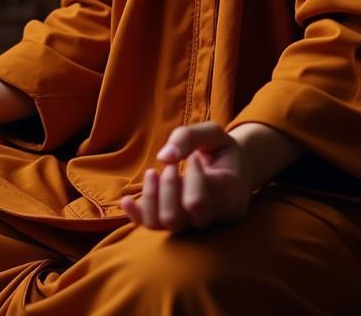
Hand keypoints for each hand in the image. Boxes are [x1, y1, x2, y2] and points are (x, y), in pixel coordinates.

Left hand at [118, 122, 253, 232]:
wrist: (233, 171)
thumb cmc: (222, 150)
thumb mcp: (213, 133)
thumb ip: (190, 137)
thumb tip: (162, 157)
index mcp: (228, 196)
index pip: (197, 202)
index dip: (189, 178)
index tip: (193, 157)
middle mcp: (211, 217)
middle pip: (176, 218)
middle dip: (166, 188)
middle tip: (171, 166)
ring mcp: (193, 224)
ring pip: (164, 225)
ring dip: (152, 197)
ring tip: (153, 173)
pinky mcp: (177, 222)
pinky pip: (153, 227)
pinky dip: (136, 214)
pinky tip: (126, 200)